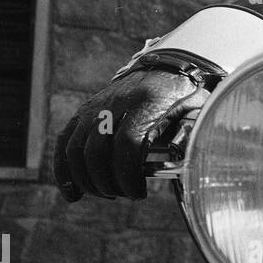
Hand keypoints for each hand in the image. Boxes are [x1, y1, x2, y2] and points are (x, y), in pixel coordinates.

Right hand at [53, 70, 208, 200]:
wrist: (167, 68)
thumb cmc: (186, 98)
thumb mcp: (197, 114)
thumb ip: (189, 138)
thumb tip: (186, 168)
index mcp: (149, 101)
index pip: (128, 141)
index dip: (129, 174)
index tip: (140, 193)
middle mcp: (117, 101)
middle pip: (98, 149)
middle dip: (108, 182)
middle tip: (126, 195)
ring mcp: (97, 106)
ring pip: (76, 148)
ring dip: (89, 180)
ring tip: (109, 193)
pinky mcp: (85, 111)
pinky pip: (66, 141)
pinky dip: (64, 169)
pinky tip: (73, 193)